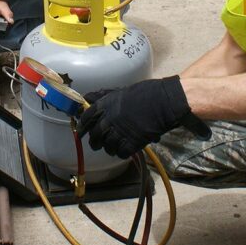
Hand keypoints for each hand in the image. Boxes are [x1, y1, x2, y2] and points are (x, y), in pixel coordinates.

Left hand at [77, 76, 211, 158]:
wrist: (163, 102)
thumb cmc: (145, 93)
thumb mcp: (121, 91)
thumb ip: (104, 97)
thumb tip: (89, 98)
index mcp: (105, 105)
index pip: (86, 118)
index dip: (83, 126)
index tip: (82, 131)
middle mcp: (108, 120)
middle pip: (95, 136)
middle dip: (95, 141)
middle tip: (97, 144)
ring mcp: (119, 133)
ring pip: (107, 147)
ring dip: (109, 148)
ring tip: (114, 147)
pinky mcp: (131, 143)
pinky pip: (121, 153)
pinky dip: (122, 153)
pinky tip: (125, 150)